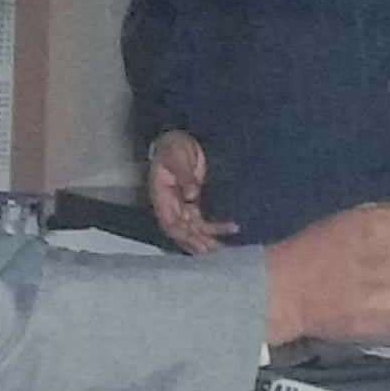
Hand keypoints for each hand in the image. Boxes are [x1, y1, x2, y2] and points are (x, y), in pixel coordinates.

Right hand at [147, 129, 236, 255]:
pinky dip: (214, 228)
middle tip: (212, 251)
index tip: (196, 239)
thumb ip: (184, 175)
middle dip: (196, 242)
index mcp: (161, 196)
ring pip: (193, 228)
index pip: (169, 221)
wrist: (181, 140)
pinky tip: (229, 230)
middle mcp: (170, 205)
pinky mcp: (193, 203)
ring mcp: (182, 205)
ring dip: (206, 239)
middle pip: (182, 230)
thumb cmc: (174, 147)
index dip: (182, 233)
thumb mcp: (177, 157)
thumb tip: (191, 195)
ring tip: (222, 248)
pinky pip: (202, 221)